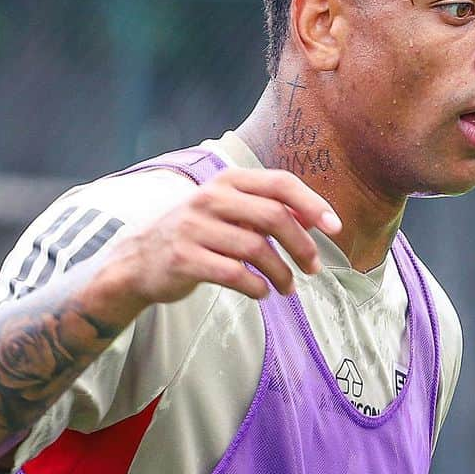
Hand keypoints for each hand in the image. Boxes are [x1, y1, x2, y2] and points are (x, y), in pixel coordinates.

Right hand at [104, 168, 341, 309]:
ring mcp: (193, 227)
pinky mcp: (182, 258)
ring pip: (255, 249)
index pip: (280, 183)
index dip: (312, 204)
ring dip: (281, 273)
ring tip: (287, 287)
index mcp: (228, 181)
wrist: (139, 259)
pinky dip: (256, 287)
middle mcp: (210, 198)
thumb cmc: (198, 233)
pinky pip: (233, 274)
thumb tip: (314, 218)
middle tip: (314, 268)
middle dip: (302, 245)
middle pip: (273, 216)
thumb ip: (266, 209)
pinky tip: (262, 292)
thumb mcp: (229, 210)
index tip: (335, 227)